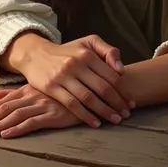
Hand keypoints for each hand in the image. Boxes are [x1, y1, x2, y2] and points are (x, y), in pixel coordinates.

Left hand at [0, 85, 80, 139]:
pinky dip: (18, 128)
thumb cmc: (59, 91)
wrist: (87, 91)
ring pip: (15, 116)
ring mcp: (42, 104)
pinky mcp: (53, 115)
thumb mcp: (34, 88)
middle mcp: (32, 96)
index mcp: (26, 90)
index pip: (1, 103)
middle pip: (4, 109)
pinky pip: (32, 122)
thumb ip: (12, 93)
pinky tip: (7, 134)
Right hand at [19, 34, 134, 127]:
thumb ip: (108, 51)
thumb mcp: (87, 43)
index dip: (124, 91)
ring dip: (105, 111)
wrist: (36, 54)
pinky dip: (85, 116)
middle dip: (117, 103)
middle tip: (126, 115)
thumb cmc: (67, 51)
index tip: (131, 102)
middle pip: (103, 88)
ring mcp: (64, 76)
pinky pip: (72, 104)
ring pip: (89, 98)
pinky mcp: (52, 87)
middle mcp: (77, 64)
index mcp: (88, 53)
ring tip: (115, 120)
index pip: (112, 75)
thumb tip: (121, 69)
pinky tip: (96, 123)